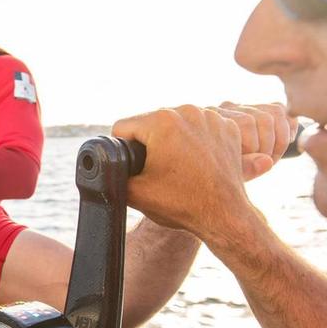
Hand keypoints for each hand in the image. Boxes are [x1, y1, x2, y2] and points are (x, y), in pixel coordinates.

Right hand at [113, 103, 291, 238]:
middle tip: (156, 169)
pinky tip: (197, 162)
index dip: (121, 148)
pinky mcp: (227, 127)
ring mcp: (211, 117)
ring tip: (178, 167)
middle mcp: (187, 111)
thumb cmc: (182, 204)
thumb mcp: (134, 193)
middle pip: (151, 123)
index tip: (131, 164)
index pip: (123, 127)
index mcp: (161, 122)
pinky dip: (196, 141)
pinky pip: (200, 128)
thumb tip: (99, 168)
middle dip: (149, 143)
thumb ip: (110, 175)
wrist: (224, 216)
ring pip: (176, 123)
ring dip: (172, 140)